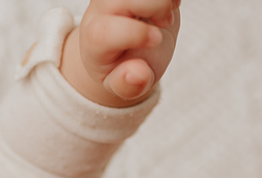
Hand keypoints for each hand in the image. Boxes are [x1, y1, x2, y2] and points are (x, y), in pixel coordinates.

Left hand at [62, 0, 180, 106]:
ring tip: (165, 12)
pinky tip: (168, 2)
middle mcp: (101, 8)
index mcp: (94, 39)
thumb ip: (127, 85)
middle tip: (164, 22)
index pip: (103, 32)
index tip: (156, 40)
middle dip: (157, 6)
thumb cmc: (124, 65)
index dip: (135, 34)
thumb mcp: (123, 84)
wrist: (125, 44)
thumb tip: (139, 74)